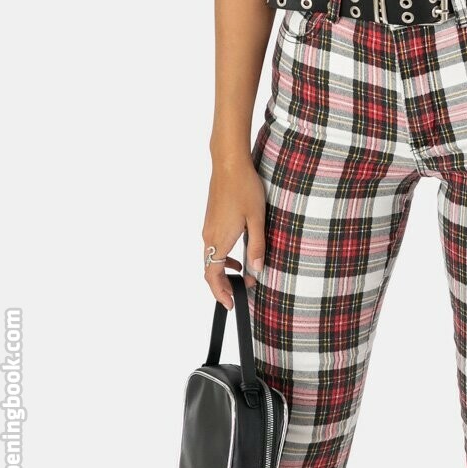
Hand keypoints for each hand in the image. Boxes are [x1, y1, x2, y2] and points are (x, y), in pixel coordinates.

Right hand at [202, 157, 265, 310]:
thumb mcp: (256, 219)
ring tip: (240, 277)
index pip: (213, 276)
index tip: (231, 304)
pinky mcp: (211, 218)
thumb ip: (257, 246)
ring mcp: (208, 227)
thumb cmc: (244, 188)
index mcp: (219, 239)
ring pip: (210, 258)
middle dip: (221, 286)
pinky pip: (212, 245)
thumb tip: (257, 270)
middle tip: (236, 296)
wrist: (229, 163)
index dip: (221, 293)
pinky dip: (221, 257)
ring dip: (222, 271)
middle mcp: (209, 236)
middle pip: (209, 270)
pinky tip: (236, 255)